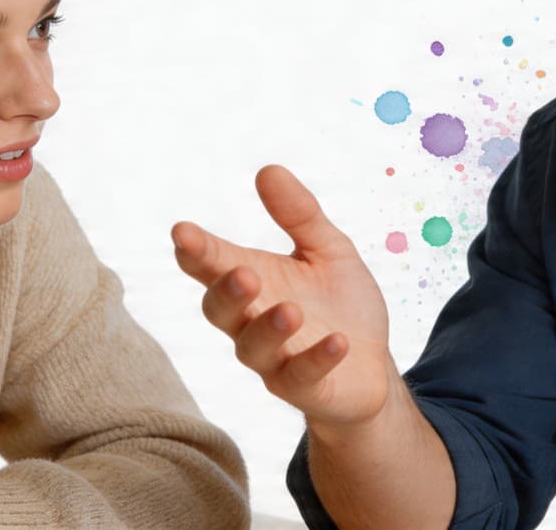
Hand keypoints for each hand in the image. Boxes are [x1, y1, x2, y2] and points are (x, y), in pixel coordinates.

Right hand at [172, 164, 396, 427]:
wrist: (372, 366)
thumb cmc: (340, 305)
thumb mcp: (328, 250)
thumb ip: (300, 214)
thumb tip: (268, 169)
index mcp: (252, 281)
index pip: (212, 264)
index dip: (195, 251)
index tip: (182, 232)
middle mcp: (252, 321)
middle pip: (219, 310)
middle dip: (226, 292)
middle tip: (241, 272)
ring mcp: (274, 359)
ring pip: (253, 348)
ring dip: (269, 329)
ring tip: (291, 310)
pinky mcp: (303, 387)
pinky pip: (302, 377)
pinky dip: (318, 358)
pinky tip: (339, 342)